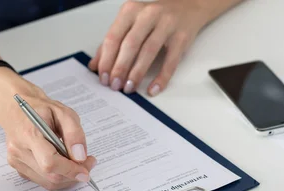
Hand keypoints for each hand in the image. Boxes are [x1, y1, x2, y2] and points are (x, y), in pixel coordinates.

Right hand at [0, 68, 95, 190]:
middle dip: (73, 174)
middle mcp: (19, 150)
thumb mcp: (64, 113)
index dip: (70, 170)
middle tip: (88, 164)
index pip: (49, 162)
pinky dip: (57, 177)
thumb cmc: (41, 110)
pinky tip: (63, 164)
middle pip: (50, 176)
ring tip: (77, 163)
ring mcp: (16, 161)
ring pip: (48, 182)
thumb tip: (80, 157)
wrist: (17, 109)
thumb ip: (74, 134)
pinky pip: (43, 181)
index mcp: (29, 134)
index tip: (86, 170)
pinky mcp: (18, 168)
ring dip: (67, 178)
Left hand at [88, 0, 208, 95]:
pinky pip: (171, 61)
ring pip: (148, 51)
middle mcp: (148, 14)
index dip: (107, 60)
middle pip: (130, 44)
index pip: (113, 37)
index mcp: (131, 11)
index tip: (103, 78)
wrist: (188, 7)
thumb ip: (113, 42)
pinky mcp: (182, 37)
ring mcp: (167, 24)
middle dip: (120, 68)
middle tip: (114, 86)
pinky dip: (161, 77)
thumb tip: (95, 66)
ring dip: (137, 73)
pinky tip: (153, 89)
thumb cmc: (155, 18)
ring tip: (129, 88)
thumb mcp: (132, 24)